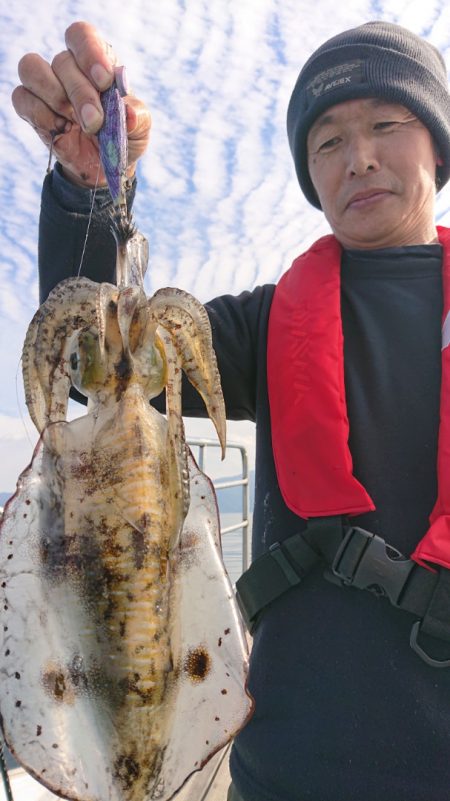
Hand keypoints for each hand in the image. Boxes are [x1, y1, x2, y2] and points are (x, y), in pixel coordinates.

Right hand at [11, 21, 150, 187]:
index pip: (81, 35)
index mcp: (95, 60)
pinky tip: (61, 130)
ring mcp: (46, 85)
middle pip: (62, 61)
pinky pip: (22, 97)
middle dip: (81, 94)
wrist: (103, 166)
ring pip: (33, 69)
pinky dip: (42, 115)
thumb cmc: (121, 137)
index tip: (105, 81)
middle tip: (95, 121)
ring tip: (77, 124)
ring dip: (56, 98)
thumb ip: (138, 118)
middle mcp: (68, 68)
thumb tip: (128, 113)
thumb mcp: (139, 129)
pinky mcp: (30, 106)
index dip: (90, 53)